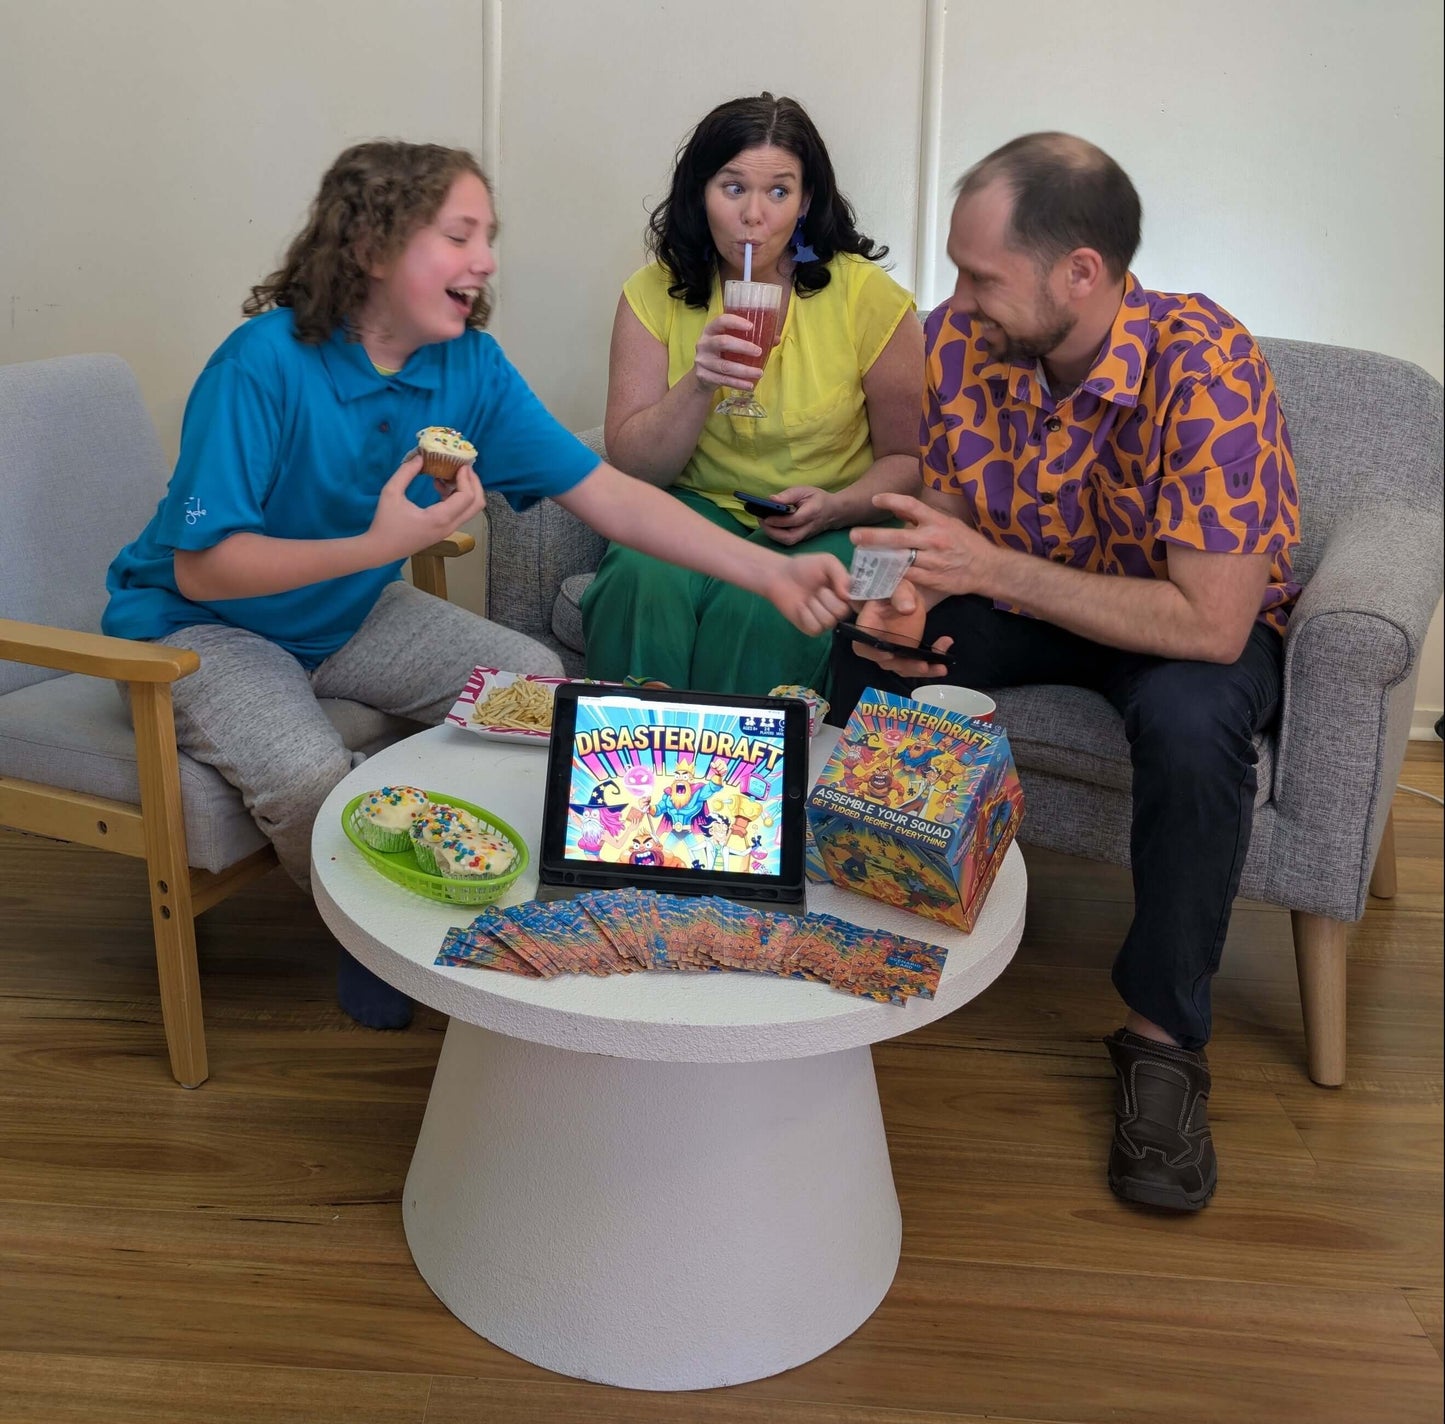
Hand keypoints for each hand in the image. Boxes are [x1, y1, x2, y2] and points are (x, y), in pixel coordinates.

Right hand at [366, 454, 486, 563]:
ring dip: (465, 489)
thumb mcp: (390, 493)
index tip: (459, 463)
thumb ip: (406, 472)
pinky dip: (456, 497)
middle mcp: (449, 526)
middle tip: (462, 466)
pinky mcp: (444, 531)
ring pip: (470, 509)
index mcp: (440, 518)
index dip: (467, 477)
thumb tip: (420, 457)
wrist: (380, 550)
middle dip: (474, 483)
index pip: (466, 496)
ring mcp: (448, 530)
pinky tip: (439, 485)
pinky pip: (459, 512)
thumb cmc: (385, 523)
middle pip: (477, 504)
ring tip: (448, 473)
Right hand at [690, 312, 763, 392]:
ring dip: (744, 370)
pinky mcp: (704, 376)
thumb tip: (776, 339)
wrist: (703, 375)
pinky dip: (738, 383)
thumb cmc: (722, 354)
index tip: (751, 326)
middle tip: (759, 352)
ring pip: (725, 366)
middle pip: (723, 342)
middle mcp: (704, 343)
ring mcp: (702, 361)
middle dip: (743, 347)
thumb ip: (751, 339)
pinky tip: (750, 385)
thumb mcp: (732, 344)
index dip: (736, 322)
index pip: (721, 321)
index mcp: (711, 330)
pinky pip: (724, 380)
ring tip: (760, 373)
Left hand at [757, 486, 833, 545]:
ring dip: (772, 534)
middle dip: (772, 531)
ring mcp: (806, 536)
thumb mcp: (804, 491)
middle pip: (790, 537)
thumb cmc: (817, 499)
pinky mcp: (802, 539)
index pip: (794, 520)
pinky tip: (769, 526)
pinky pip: (787, 540)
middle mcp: (809, 527)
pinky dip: (776, 535)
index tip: (765, 517)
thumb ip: (788, 495)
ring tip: (762, 522)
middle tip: (760, 520)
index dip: (779, 521)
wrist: (833, 512)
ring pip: (788, 541)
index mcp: (812, 513)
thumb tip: (771, 499)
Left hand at [760, 552, 852, 635]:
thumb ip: (841, 574)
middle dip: (827, 599)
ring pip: (829, 621)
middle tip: (818, 590)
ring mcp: (826, 620)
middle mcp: (839, 608)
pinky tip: (801, 607)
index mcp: (847, 593)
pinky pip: (816, 628)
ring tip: (808, 598)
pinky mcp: (812, 629)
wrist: (780, 576)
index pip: (858, 602)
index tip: (838, 590)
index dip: (850, 598)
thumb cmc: (805, 567)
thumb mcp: (826, 562)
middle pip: (842, 612)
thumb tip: (847, 596)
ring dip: (815, 607)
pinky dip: (806, 616)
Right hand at [848, 584, 953, 678]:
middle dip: (905, 666)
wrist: (905, 594)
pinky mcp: (907, 652)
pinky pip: (916, 664)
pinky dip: (931, 665)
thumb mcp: (897, 585)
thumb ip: (900, 594)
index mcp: (868, 625)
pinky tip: (944, 656)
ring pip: (902, 667)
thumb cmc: (895, 588)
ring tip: (940, 668)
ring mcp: (893, 649)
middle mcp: (878, 642)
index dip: (873, 653)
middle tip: (923, 666)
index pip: (862, 644)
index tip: (889, 653)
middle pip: (885, 662)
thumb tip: (907, 609)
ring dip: (921, 670)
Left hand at [854, 492, 995, 596]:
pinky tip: (878, 575)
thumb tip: (898, 510)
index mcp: (938, 522)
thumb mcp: (948, 523)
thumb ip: (924, 518)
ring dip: (879, 559)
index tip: (875, 500)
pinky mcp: (931, 579)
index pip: (912, 506)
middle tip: (854, 536)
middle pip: (899, 537)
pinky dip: (892, 576)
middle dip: (874, 537)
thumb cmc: (965, 543)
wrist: (987, 568)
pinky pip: (906, 577)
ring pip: (899, 560)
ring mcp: (932, 561)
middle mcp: (933, 540)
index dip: (892, 501)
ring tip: (861, 558)